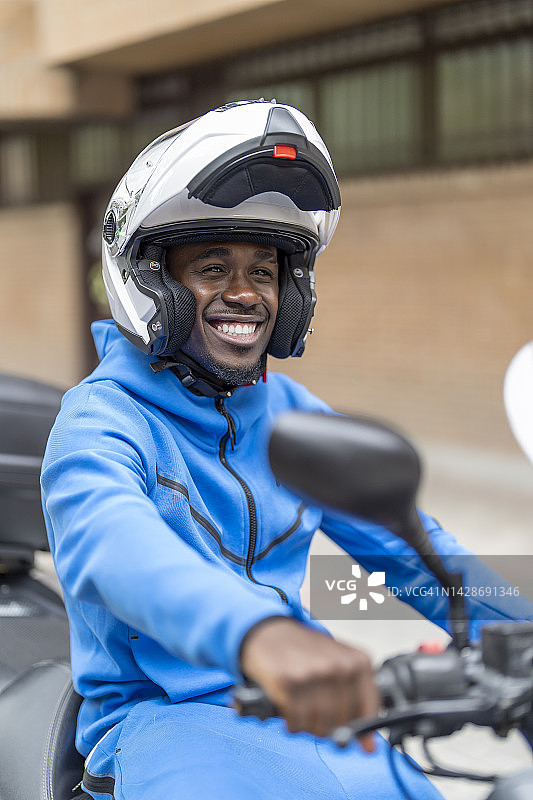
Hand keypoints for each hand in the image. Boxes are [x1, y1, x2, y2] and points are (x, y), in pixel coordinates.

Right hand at [239, 617, 377, 749]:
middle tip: (315, 711)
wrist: (269, 632)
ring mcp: (314, 674)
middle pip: (342, 723)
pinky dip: (291, 721)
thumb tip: (367, 746)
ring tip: (300, 705)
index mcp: (358, 661)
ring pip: (319, 726)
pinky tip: (288, 705)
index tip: (361, 743)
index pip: (369, 710)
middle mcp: (339, 666)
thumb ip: (356, 699)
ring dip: (307, 723)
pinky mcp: (289, 682)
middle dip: (327, 725)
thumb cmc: (305, 651)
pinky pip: (296, 722)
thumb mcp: (338, 663)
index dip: (363, 730)